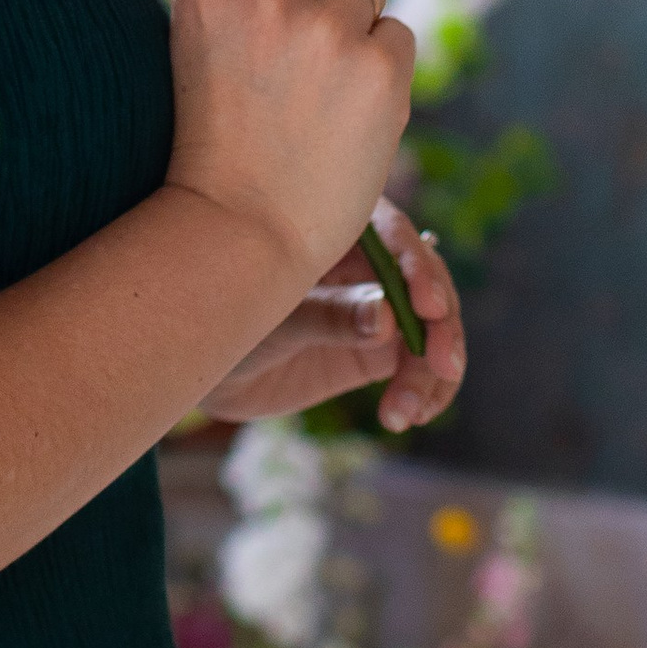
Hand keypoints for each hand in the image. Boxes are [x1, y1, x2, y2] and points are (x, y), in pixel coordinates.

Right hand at [164, 0, 417, 305]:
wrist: (243, 227)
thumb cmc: (212, 124)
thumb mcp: (193, 28)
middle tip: (296, 32)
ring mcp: (328, 32)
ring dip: (351, 22)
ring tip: (314, 85)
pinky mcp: (381, 69)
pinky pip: (396, 30)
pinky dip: (378, 65)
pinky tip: (343, 108)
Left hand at [203, 198, 465, 430]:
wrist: (204, 365)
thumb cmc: (225, 317)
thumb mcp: (273, 318)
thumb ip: (328, 316)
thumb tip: (387, 317)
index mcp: (341, 230)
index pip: (397, 236)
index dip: (421, 269)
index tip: (429, 308)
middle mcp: (368, 265)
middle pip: (428, 285)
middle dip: (443, 326)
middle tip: (442, 367)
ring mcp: (377, 309)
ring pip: (431, 332)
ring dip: (432, 373)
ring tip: (406, 412)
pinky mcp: (376, 352)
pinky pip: (417, 367)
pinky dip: (424, 392)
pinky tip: (407, 417)